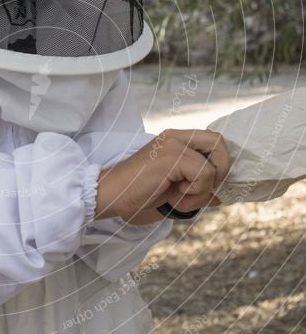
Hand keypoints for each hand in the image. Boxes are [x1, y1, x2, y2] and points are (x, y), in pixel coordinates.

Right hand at [95, 128, 229, 221]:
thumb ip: (197, 188)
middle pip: (219, 142)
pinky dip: (196, 192)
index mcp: (176, 139)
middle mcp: (176, 136)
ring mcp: (173, 144)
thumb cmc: (138, 192)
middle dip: (220, 171)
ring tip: (183, 196)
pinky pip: (203, 174)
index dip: (219, 164)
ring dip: (204, 188)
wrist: (111, 194)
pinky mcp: (171, 157)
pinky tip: (178, 196)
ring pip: (213, 165)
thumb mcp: (174, 189)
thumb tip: (219, 197)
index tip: (207, 186)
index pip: (213, 141)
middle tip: (202, 189)